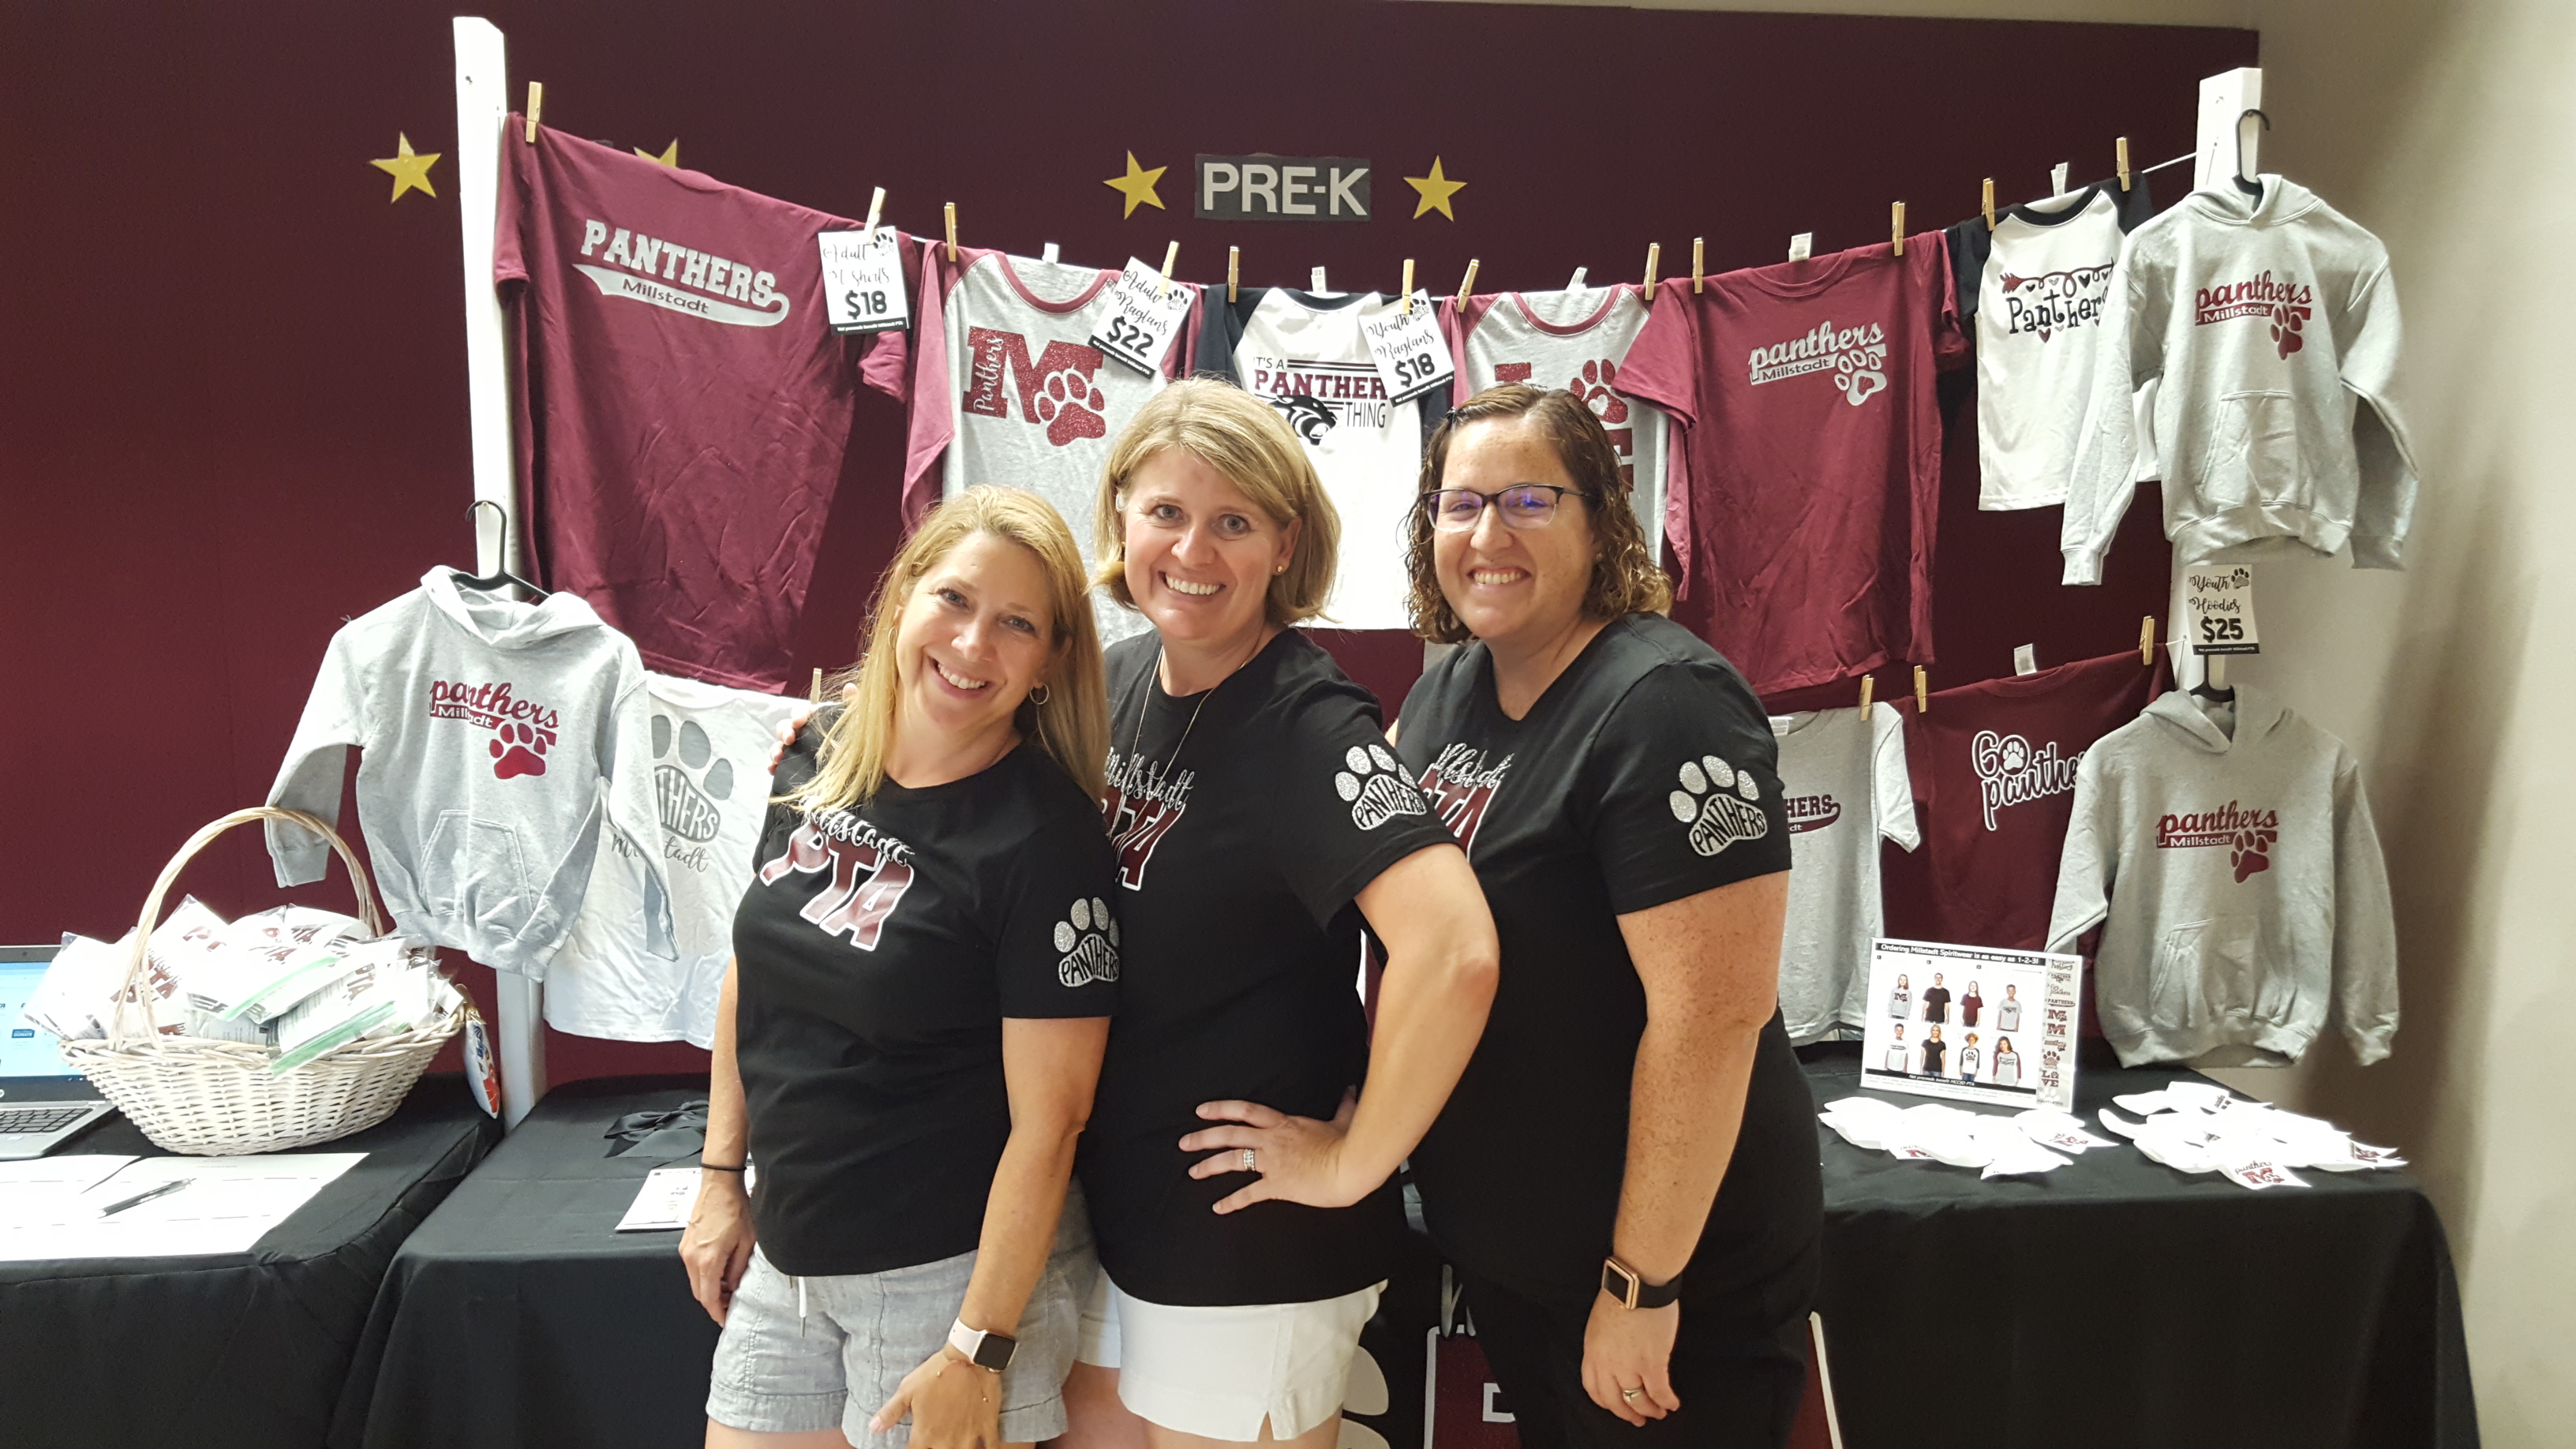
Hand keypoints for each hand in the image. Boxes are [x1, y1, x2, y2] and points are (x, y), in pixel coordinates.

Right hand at [678, 1171, 755, 1325]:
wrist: (719, 1184)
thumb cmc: (735, 1208)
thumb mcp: (747, 1242)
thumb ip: (739, 1268)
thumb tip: (735, 1286)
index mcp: (708, 1260)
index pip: (709, 1298)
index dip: (718, 1312)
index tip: (726, 1319)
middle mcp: (692, 1258)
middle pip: (699, 1293)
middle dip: (715, 1303)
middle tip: (731, 1304)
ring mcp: (686, 1250)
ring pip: (695, 1281)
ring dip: (710, 1288)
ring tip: (729, 1286)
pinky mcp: (685, 1244)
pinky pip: (692, 1268)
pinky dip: (704, 1275)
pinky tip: (720, 1270)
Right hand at [767, 684, 853, 770]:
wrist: (854, 770)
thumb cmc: (852, 743)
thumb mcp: (854, 722)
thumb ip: (851, 704)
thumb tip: (849, 686)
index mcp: (813, 721)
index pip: (800, 712)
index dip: (798, 715)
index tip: (800, 721)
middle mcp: (801, 734)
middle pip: (785, 727)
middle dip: (784, 731)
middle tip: (789, 739)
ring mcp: (795, 750)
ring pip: (778, 745)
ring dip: (775, 749)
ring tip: (779, 757)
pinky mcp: (790, 766)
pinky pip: (776, 764)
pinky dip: (772, 765)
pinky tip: (773, 769)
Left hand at [871, 1346, 999, 1448]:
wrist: (970, 1357)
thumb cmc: (936, 1372)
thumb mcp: (908, 1390)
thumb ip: (891, 1412)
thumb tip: (873, 1428)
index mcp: (924, 1434)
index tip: (913, 1448)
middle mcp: (945, 1441)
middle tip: (935, 1444)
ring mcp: (968, 1436)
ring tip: (955, 1446)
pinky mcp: (987, 1428)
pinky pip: (990, 1448)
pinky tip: (982, 1447)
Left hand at [1178, 1088, 1360, 1213]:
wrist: (1351, 1167)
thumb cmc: (1348, 1144)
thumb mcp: (1344, 1121)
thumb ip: (1344, 1106)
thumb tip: (1351, 1091)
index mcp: (1283, 1123)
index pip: (1245, 1111)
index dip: (1220, 1109)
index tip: (1201, 1111)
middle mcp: (1271, 1140)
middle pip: (1229, 1134)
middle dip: (1203, 1138)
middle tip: (1184, 1142)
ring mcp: (1272, 1162)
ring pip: (1232, 1160)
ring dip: (1209, 1166)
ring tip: (1193, 1171)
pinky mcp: (1276, 1184)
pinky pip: (1248, 1194)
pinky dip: (1231, 1201)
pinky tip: (1218, 1208)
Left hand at [1581, 1291, 1680, 1425]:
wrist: (1636, 1284)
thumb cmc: (1620, 1294)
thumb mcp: (1599, 1323)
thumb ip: (1603, 1345)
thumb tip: (1614, 1358)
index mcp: (1592, 1352)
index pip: (1593, 1389)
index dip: (1606, 1403)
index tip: (1615, 1407)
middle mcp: (1608, 1364)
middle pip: (1615, 1401)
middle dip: (1627, 1413)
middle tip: (1638, 1420)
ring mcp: (1629, 1366)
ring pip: (1638, 1401)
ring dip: (1650, 1410)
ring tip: (1659, 1413)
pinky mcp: (1652, 1364)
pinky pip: (1659, 1392)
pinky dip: (1667, 1401)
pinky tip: (1672, 1403)